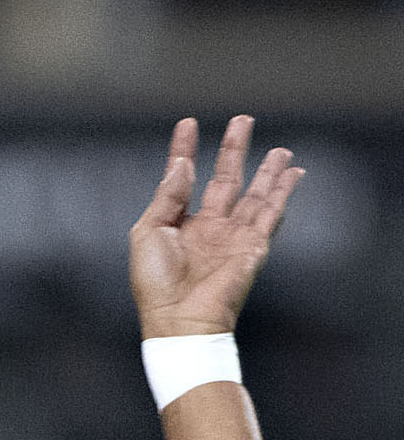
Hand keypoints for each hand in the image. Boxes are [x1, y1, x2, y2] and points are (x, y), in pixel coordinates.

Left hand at [131, 116, 303, 339]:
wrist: (182, 318)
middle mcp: (206, 227)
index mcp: (176, 225)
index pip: (182, 179)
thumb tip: (182, 165)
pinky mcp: (253, 244)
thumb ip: (166, 197)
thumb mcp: (147, 234)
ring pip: (254, 193)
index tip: (187, 125)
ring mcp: (231, 235)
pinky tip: (293, 173)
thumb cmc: (156, 285)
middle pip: (224, 178)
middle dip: (234, 149)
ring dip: (267, 170)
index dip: (184, 150)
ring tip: (280, 149)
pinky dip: (283, 191)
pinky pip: (272, 212)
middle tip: (242, 121)